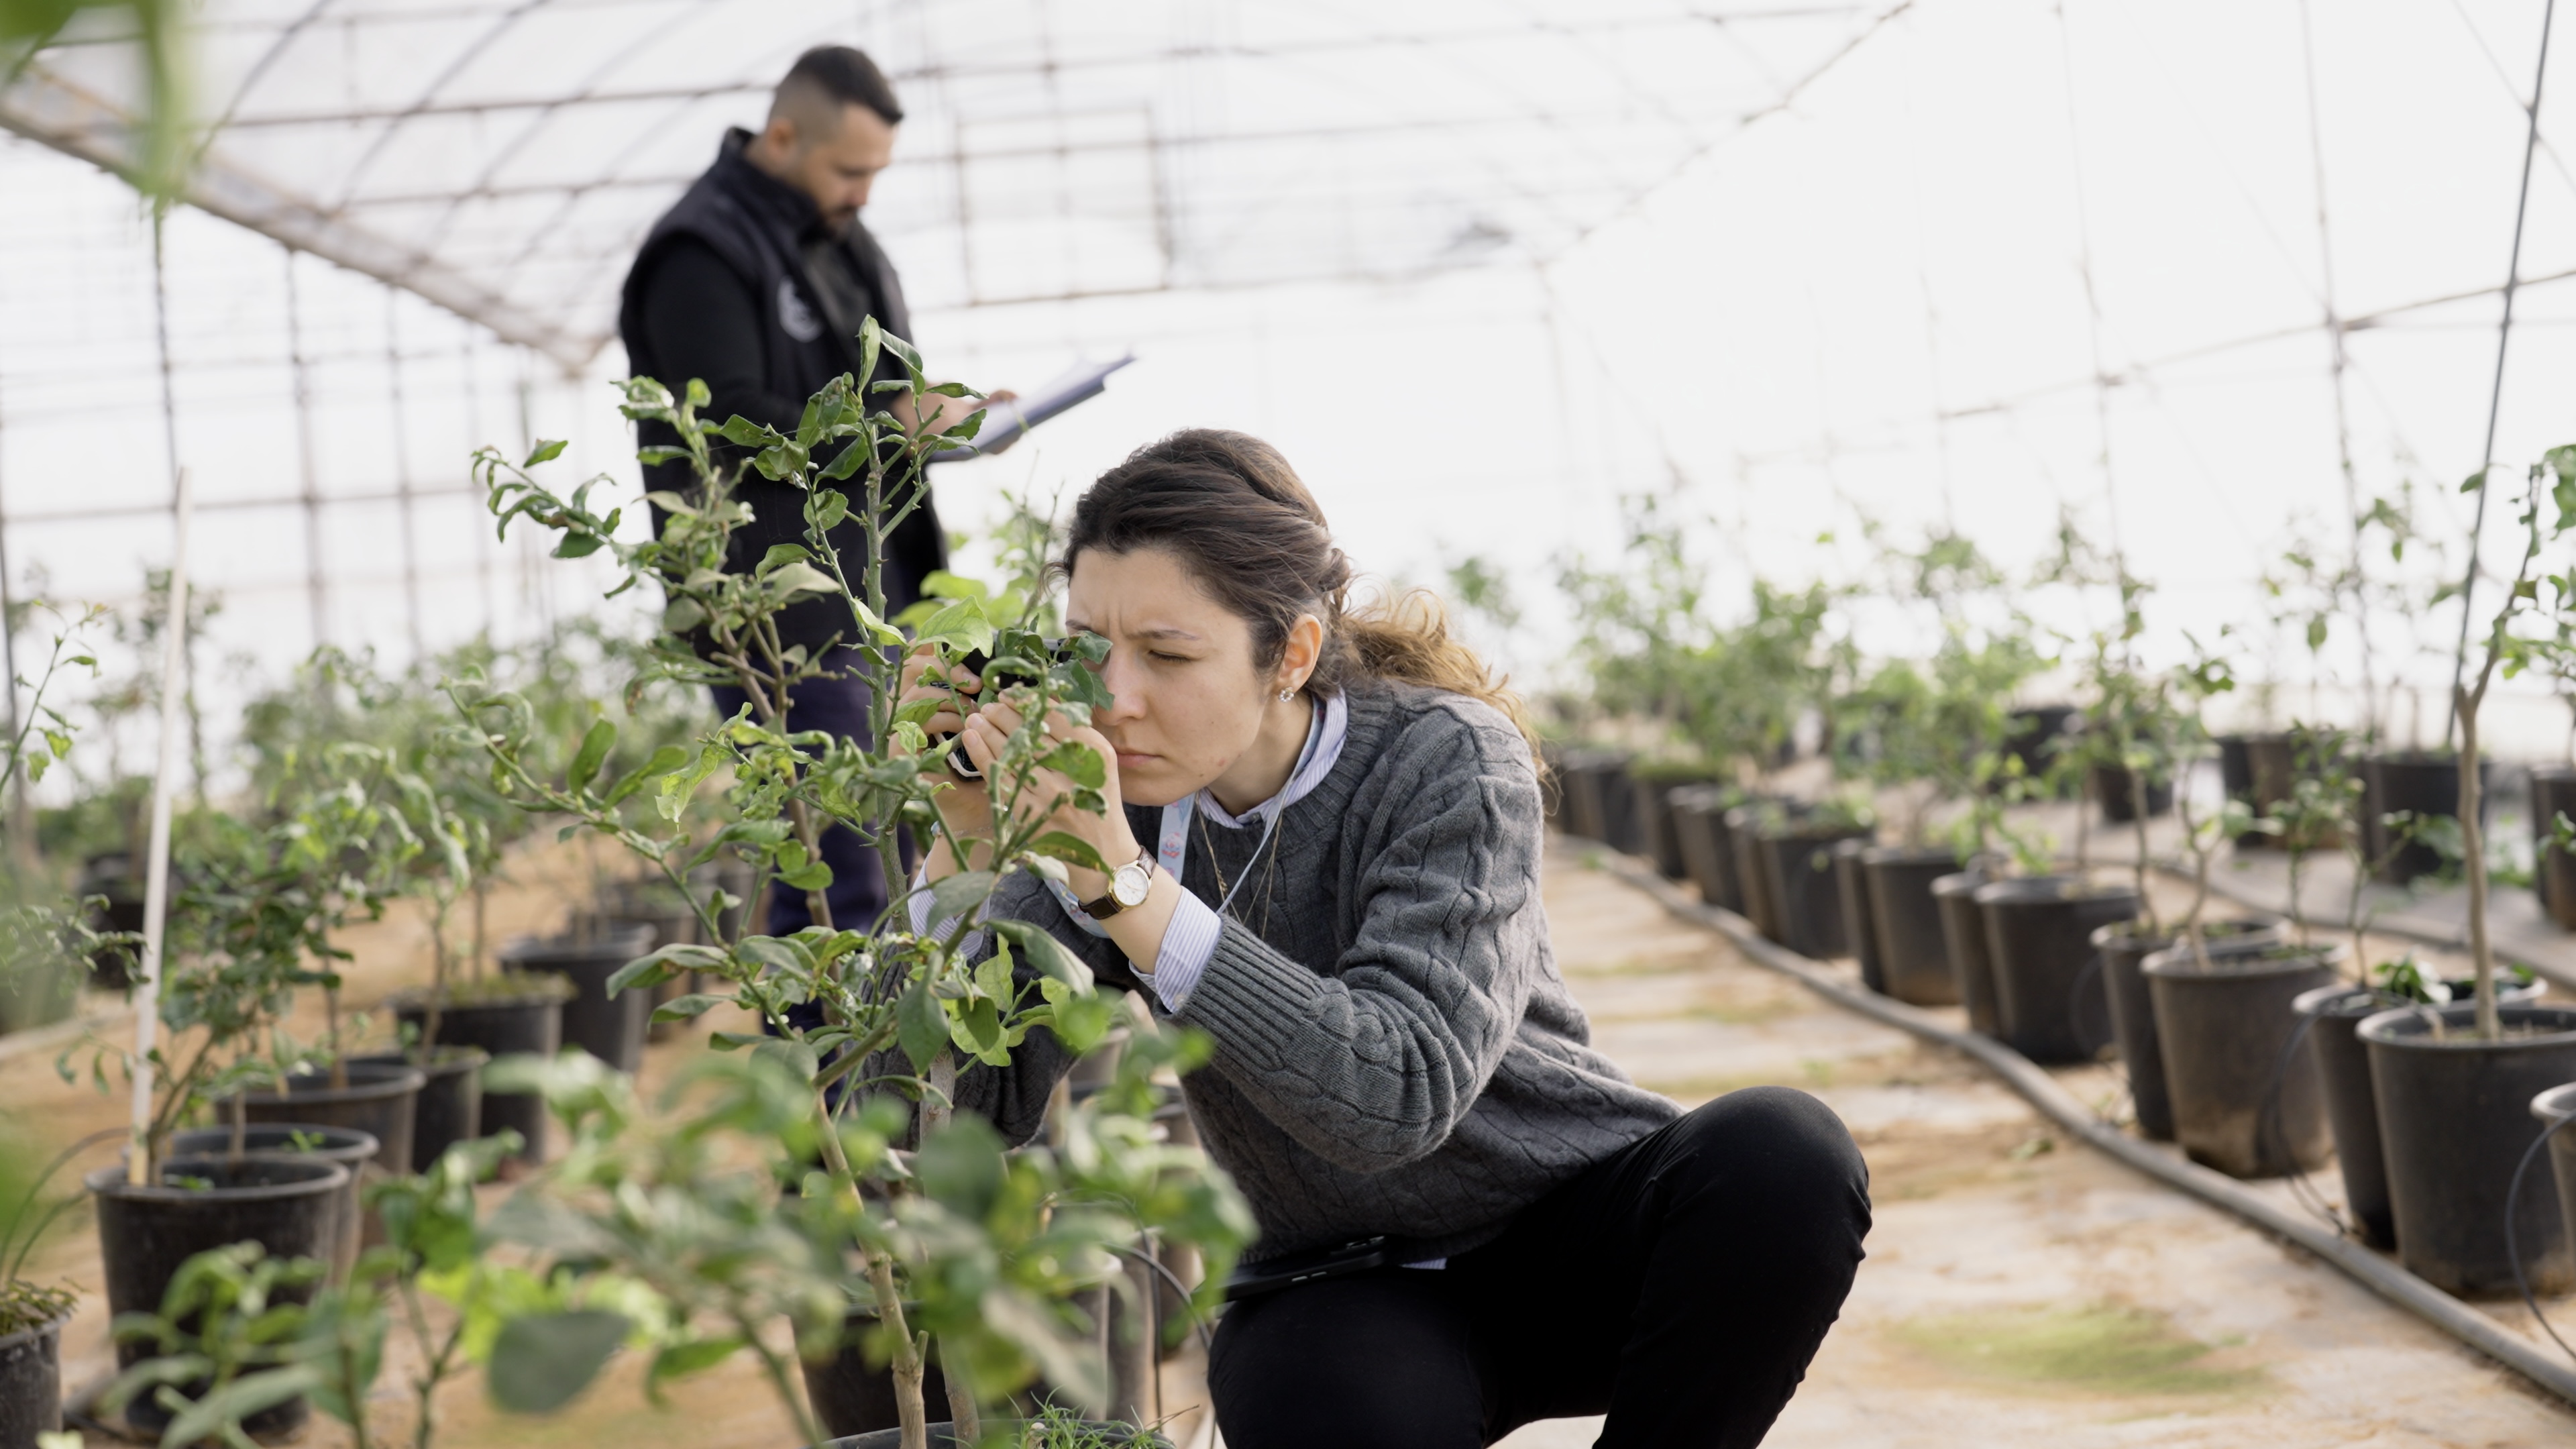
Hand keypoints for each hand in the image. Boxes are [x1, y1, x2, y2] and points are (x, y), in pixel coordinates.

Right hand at [896, 645, 989, 838]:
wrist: (974, 806)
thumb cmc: (983, 762)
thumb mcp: (984, 722)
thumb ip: (980, 694)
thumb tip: (991, 664)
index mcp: (925, 696)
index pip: (916, 657)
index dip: (932, 645)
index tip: (963, 652)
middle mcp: (908, 708)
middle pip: (909, 667)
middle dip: (943, 666)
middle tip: (974, 683)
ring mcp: (900, 728)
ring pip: (915, 695)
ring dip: (948, 698)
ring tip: (972, 712)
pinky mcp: (898, 750)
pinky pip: (914, 723)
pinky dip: (942, 720)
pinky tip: (962, 729)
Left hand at [957, 695, 1135, 899]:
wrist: (1103, 855)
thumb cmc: (1097, 804)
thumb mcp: (1099, 766)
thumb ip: (1077, 736)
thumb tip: (1039, 703)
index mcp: (1096, 752)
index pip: (1056, 715)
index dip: (1028, 701)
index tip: (1010, 694)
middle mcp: (1074, 771)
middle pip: (1030, 731)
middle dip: (1004, 714)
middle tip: (989, 705)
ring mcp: (1050, 793)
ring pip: (1011, 751)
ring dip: (988, 730)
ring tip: (976, 718)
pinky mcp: (1030, 812)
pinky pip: (999, 776)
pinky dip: (982, 754)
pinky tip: (971, 740)